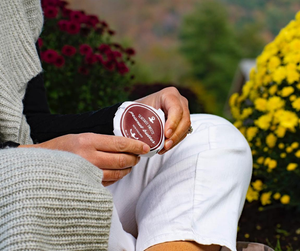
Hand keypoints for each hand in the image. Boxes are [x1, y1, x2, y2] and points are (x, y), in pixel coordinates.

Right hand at [19, 133, 149, 185]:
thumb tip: (125, 145)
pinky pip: (108, 182)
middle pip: (122, 160)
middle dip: (134, 158)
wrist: (41, 164)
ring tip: (131, 164)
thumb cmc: (62, 147)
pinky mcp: (87, 184)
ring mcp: (88, 173)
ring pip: (117, 173)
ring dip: (128, 169)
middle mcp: (89, 157)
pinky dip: (117, 177)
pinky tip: (119, 172)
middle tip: (139, 156)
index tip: (146, 147)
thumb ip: (102, 141)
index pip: (120, 144)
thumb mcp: (81, 136)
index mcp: (88, 141)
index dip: (136, 146)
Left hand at [135, 87, 190, 153]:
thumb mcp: (142, 111)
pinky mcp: (183, 121)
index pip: (176, 109)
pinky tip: (165, 147)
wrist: (141, 109)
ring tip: (164, 148)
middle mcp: (179, 101)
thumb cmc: (141, 108)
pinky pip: (183, 132)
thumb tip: (143, 136)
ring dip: (175, 140)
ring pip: (185, 127)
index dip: (173, 122)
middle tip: (166, 145)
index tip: (166, 134)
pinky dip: (175, 141)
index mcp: (169, 94)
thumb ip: (146, 120)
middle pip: (184, 119)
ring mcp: (183, 111)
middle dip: (175, 134)